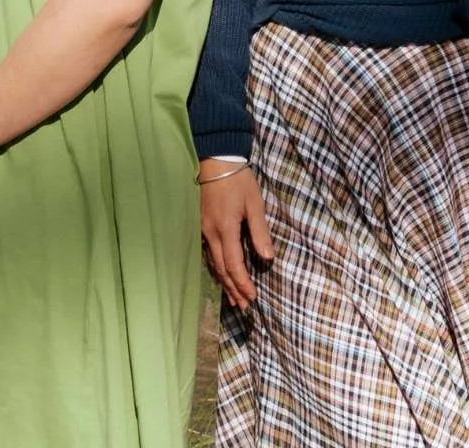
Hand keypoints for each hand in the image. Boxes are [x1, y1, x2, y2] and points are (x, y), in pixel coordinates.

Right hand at [199, 158, 273, 307]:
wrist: (215, 161)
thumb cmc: (238, 181)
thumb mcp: (254, 204)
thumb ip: (260, 232)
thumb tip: (268, 258)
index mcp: (225, 229)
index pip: (234, 265)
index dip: (243, 283)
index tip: (253, 297)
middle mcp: (210, 234)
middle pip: (221, 269)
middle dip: (233, 288)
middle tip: (244, 306)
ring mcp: (203, 231)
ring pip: (213, 264)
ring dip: (224, 282)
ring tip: (233, 298)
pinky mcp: (201, 226)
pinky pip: (208, 254)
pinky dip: (216, 269)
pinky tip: (221, 275)